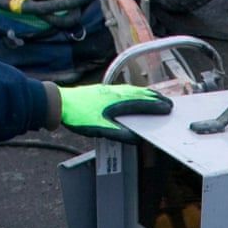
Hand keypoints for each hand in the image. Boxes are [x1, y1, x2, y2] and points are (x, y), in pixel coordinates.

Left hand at [56, 83, 171, 139]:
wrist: (59, 103)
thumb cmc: (77, 116)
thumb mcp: (98, 128)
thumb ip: (118, 133)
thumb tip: (136, 138)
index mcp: (117, 102)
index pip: (141, 104)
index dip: (156, 106)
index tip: (168, 108)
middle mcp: (115, 93)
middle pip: (140, 94)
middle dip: (155, 99)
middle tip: (168, 103)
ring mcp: (109, 90)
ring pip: (132, 90)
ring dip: (146, 94)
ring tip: (155, 96)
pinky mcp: (102, 90)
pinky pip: (124, 90)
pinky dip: (134, 92)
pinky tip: (133, 94)